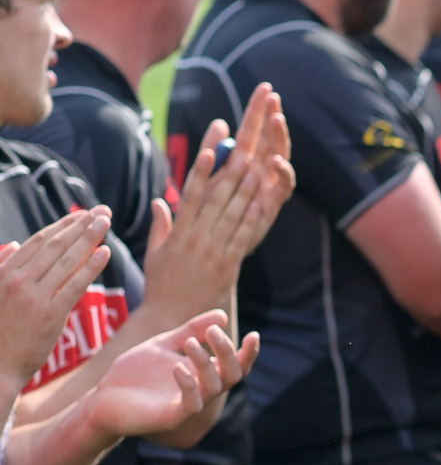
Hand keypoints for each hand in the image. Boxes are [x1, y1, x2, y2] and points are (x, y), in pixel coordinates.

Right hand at [0, 208, 111, 389]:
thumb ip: (2, 267)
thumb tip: (12, 244)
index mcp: (4, 273)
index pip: (39, 241)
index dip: (63, 225)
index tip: (81, 215)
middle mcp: (18, 280)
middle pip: (56, 245)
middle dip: (81, 226)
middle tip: (102, 212)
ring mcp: (34, 297)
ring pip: (67, 260)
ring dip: (89, 238)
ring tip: (106, 223)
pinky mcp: (50, 314)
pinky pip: (75, 284)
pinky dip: (91, 266)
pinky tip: (106, 252)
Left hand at [86, 315, 257, 440]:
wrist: (102, 399)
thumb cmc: (135, 374)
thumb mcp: (164, 344)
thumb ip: (191, 331)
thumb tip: (222, 317)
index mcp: (204, 375)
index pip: (236, 366)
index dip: (248, 353)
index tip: (253, 335)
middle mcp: (202, 391)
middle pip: (233, 375)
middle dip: (228, 351)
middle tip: (212, 331)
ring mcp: (188, 406)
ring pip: (215, 387)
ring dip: (206, 362)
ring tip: (188, 342)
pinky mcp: (171, 418)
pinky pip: (191, 404)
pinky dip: (189, 384)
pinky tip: (177, 367)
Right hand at [144, 87, 295, 320]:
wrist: (173, 318)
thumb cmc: (163, 285)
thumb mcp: (156, 254)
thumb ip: (162, 226)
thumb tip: (160, 200)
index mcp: (178, 232)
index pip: (190, 194)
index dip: (200, 170)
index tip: (209, 148)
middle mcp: (194, 238)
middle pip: (214, 198)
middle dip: (229, 170)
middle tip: (242, 146)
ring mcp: (212, 251)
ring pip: (231, 214)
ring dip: (245, 189)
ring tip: (257, 165)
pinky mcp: (228, 265)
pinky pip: (241, 237)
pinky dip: (251, 218)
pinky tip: (261, 201)